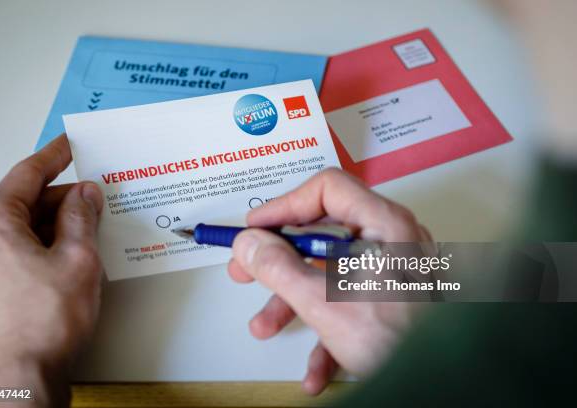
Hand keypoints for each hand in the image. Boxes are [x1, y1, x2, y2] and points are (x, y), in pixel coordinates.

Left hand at [0, 135, 103, 406]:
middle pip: (27, 200)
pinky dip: (47, 242)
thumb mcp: (78, 258)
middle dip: (65, 197)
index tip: (70, 145)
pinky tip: (74, 250)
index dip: (55, 156)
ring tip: (92, 228)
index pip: (27, 174)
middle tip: (98, 196)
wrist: (24, 376)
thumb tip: (85, 193)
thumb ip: (82, 216)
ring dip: (59, 222)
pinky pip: (20, 245)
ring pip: (25, 224)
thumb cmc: (45, 324)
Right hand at [229, 168, 430, 394]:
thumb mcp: (325, 304)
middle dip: (279, 259)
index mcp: (385, 225)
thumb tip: (249, 245)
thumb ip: (279, 269)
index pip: (327, 189)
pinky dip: (325, 328)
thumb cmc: (400, 342)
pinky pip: (348, 301)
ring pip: (330, 271)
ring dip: (294, 301)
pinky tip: (314, 367)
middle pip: (322, 233)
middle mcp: (391, 241)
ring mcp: (391, 271)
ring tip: (266, 325)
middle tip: (247, 269)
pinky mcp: (390, 299)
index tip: (256, 229)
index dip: (285, 205)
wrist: (439, 386)